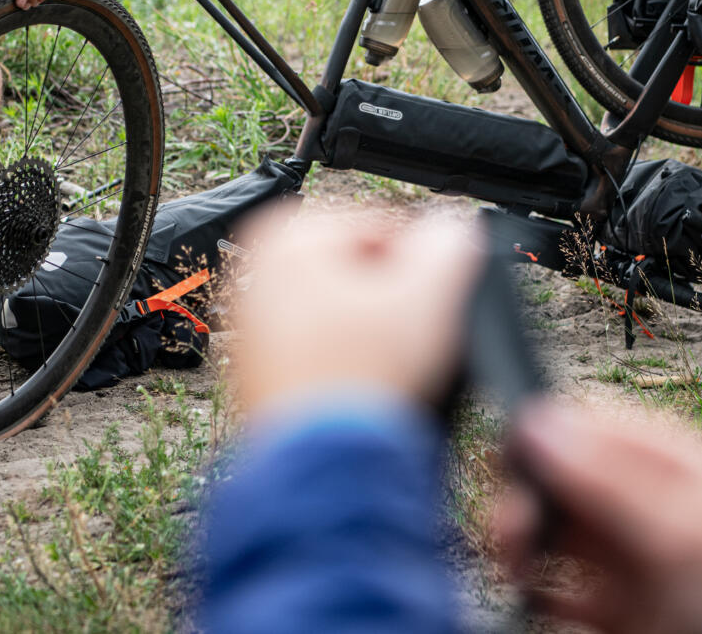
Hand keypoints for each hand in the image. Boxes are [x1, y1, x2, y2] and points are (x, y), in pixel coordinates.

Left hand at [234, 206, 483, 417]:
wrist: (322, 474)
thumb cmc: (360, 383)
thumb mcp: (428, 295)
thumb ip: (449, 243)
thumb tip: (453, 231)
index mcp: (285, 236)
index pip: (381, 228)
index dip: (423, 268)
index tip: (439, 303)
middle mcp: (255, 273)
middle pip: (358, 272)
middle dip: (393, 302)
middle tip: (415, 339)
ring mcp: (248, 325)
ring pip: (341, 314)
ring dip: (374, 336)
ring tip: (392, 371)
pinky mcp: (254, 372)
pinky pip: (319, 353)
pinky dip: (347, 365)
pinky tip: (366, 392)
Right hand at [495, 401, 701, 633]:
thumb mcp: (677, 527)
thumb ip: (606, 475)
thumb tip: (537, 424)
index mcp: (665, 457)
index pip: (585, 421)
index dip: (542, 438)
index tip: (512, 463)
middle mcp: (639, 496)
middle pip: (558, 473)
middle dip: (525, 495)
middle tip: (512, 527)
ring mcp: (626, 549)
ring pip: (550, 525)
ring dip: (521, 538)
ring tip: (514, 562)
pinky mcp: (615, 600)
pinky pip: (556, 583)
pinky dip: (534, 586)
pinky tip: (530, 593)